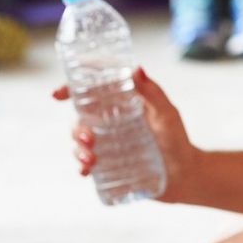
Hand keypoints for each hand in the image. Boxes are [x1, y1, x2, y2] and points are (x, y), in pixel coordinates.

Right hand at [52, 67, 197, 202]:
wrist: (185, 174)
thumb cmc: (177, 139)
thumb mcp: (167, 114)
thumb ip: (153, 92)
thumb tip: (136, 68)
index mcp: (122, 105)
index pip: (93, 93)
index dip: (72, 90)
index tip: (57, 94)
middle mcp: (111, 122)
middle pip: (81, 119)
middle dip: (76, 128)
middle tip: (88, 138)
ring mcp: (108, 144)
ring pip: (80, 142)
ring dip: (78, 149)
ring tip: (91, 159)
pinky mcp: (108, 164)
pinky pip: (86, 164)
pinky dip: (82, 166)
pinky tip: (86, 171)